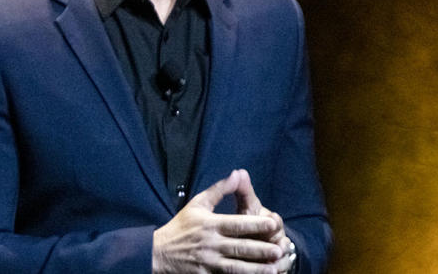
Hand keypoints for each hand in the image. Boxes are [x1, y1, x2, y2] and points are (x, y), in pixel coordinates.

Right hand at [152, 169, 285, 272]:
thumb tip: (237, 174)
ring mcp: (208, 262)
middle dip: (261, 249)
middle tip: (280, 250)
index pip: (237, 224)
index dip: (256, 224)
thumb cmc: (181, 227)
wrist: (158, 253)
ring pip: (237, 267)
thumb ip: (219, 190)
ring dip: (256, 269)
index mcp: (210, 224)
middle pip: (240, 248)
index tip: (273, 224)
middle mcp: (211, 244)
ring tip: (274, 268)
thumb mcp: (197, 204)